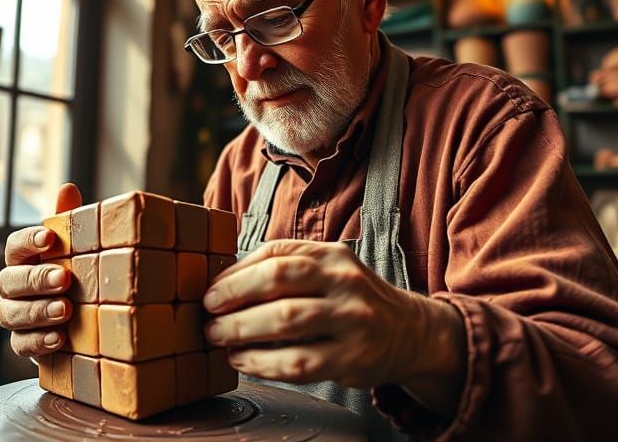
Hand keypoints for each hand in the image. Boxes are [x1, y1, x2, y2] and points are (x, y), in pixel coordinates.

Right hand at [0, 183, 81, 356]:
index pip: (14, 246)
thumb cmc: (76, 273)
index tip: (49, 238)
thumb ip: (70, 221)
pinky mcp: (23, 344)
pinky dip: (39, 342)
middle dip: (35, 280)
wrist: (84, 319)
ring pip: (11, 314)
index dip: (28, 241)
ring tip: (66, 310)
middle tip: (64, 279)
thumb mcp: (77, 248)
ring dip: (37, 312)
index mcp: (23, 259)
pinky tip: (60, 339)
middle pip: (9, 281)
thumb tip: (68, 188)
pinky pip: (21, 345)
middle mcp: (11, 287)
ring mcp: (14, 316)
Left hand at [203, 240, 463, 395]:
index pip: (275, 254)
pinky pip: (297, 362)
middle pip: (277, 282)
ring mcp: (352, 320)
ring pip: (285, 322)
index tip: (209, 291)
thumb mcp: (327, 269)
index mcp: (332, 255)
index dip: (235, 274)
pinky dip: (262, 363)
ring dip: (242, 331)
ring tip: (218, 338)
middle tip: (207, 314)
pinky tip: (243, 360)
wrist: (410, 332)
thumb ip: (283, 267)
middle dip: (233, 299)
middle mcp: (345, 282)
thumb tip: (222, 280)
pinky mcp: (352, 359)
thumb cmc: (349, 299)